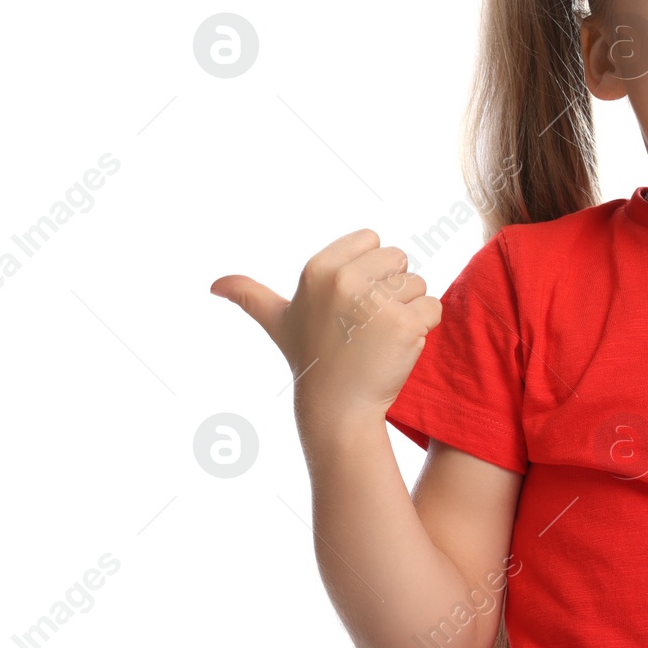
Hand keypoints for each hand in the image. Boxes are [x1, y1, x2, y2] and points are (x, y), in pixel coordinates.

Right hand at [210, 229, 441, 435]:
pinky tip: (397, 347)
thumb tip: (214, 285)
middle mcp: (344, 280)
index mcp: (318, 268)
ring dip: (407, 309)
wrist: (337, 408)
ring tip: (379, 337)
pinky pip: (432, 308)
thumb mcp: (277, 322)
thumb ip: (249, 296)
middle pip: (399, 259)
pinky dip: (424, 327)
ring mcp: (374, 302)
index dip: (369, 269)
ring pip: (418, 284)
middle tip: (367, 323)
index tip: (351, 303)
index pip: (373, 240)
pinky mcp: (404, 323)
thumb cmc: (311, 360)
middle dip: (391, 288)